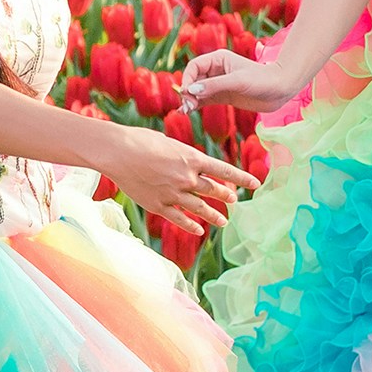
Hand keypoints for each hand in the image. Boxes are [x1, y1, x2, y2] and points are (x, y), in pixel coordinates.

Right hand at [104, 126, 258, 233]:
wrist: (117, 151)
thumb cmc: (140, 140)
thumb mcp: (169, 142)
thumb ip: (183, 156)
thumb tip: (191, 165)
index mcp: (192, 158)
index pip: (224, 170)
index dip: (241, 178)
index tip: (255, 184)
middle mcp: (187, 177)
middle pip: (213, 190)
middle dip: (226, 195)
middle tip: (234, 200)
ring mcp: (173, 193)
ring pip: (200, 208)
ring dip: (214, 216)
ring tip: (223, 222)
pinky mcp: (158, 205)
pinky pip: (179, 219)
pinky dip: (191, 226)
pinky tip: (199, 230)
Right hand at [180, 46, 301, 115]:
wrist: (281, 89)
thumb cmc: (262, 80)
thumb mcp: (237, 81)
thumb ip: (214, 86)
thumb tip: (190, 90)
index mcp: (218, 59)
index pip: (194, 67)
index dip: (187, 79)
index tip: (186, 93)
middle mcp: (216, 70)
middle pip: (193, 79)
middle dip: (188, 91)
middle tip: (187, 106)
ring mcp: (219, 84)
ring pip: (197, 91)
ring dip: (190, 100)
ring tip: (186, 111)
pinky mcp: (223, 96)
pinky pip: (204, 99)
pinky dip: (196, 105)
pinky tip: (189, 111)